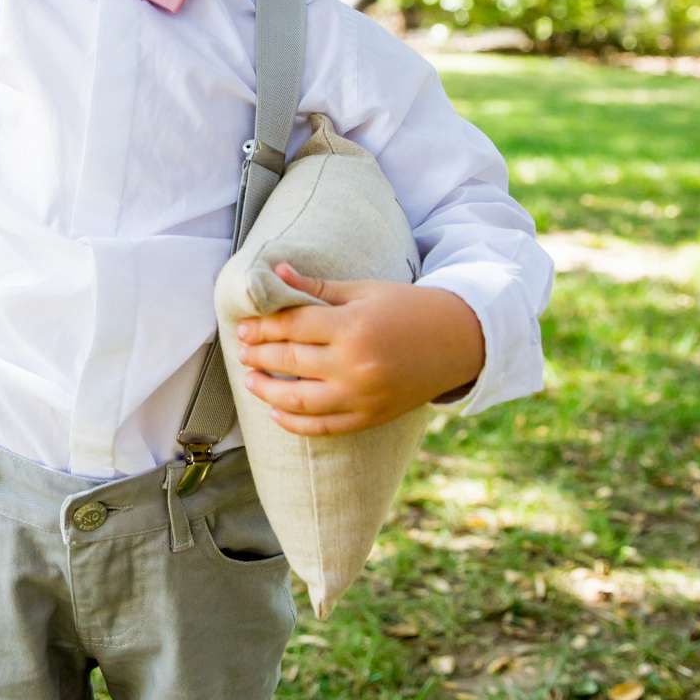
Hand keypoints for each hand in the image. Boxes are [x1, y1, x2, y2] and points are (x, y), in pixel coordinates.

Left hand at [234, 264, 484, 434]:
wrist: (457, 341)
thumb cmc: (408, 308)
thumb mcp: (363, 290)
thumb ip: (317, 287)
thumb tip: (274, 272)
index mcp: (352, 327)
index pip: (292, 327)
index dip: (262, 328)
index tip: (244, 328)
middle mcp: (354, 365)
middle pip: (290, 363)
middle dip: (259, 356)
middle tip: (241, 350)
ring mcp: (361, 396)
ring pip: (298, 401)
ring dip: (267, 392)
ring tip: (250, 379)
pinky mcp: (369, 417)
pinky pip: (322, 427)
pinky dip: (293, 423)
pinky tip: (276, 412)